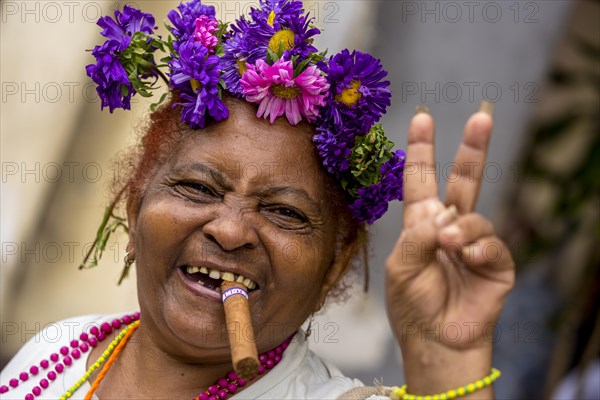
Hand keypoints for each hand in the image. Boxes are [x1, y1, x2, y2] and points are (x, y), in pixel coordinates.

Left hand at [385, 103, 514, 393]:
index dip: (422, 149)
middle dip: (472, 148)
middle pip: (464, 179)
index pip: (421, 178)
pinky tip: (466, 259)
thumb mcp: (401, 266)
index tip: (422, 117)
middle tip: (482, 115)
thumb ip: (417, 235)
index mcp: (422, 222)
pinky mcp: (496, 264)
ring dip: (460, 229)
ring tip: (448, 245)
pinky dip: (477, 249)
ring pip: (475, 216)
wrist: (435, 341)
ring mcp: (475, 244)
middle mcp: (449, 226)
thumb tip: (445, 215)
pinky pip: (491, 245)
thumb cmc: (411, 304)